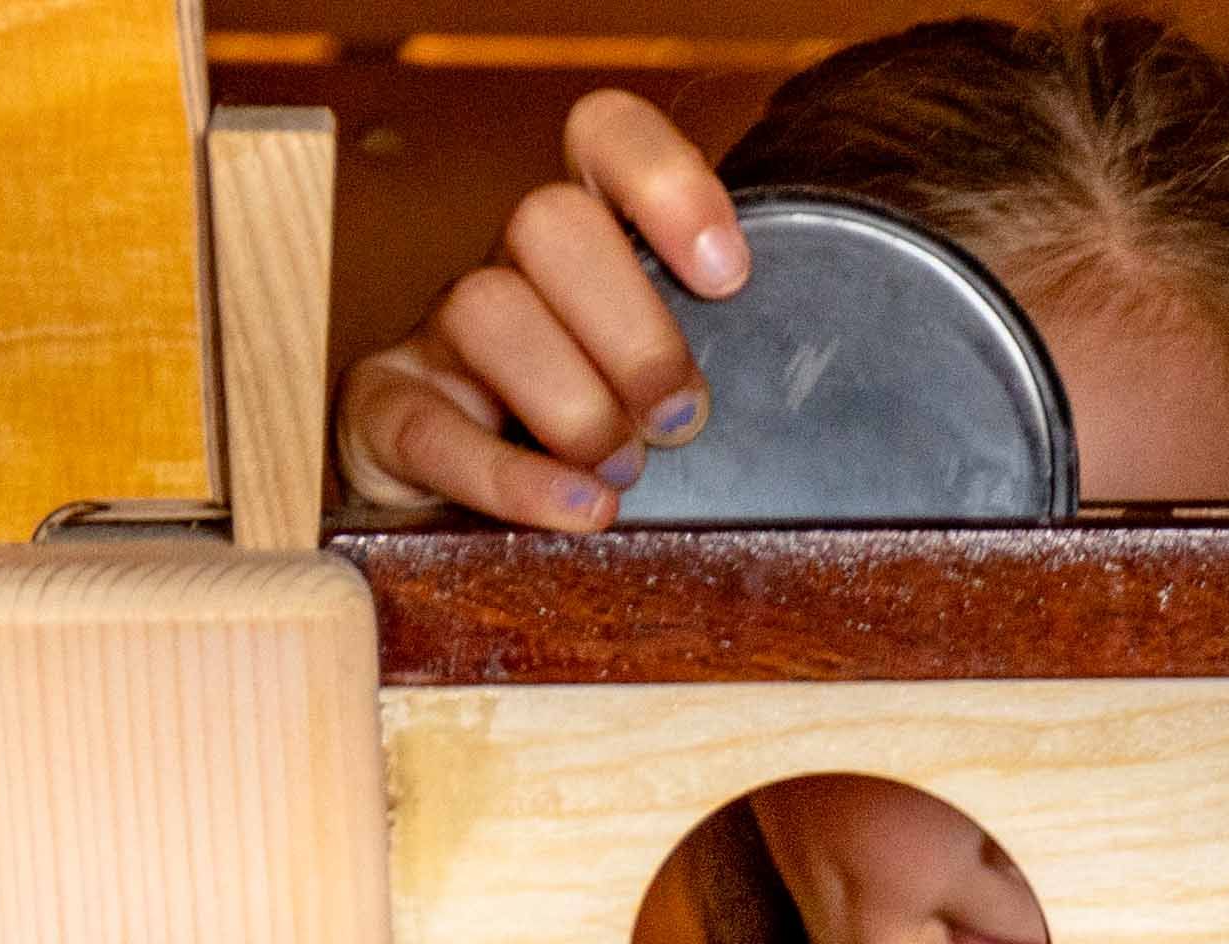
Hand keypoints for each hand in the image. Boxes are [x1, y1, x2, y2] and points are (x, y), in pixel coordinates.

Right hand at [337, 92, 748, 531]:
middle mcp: (510, 269)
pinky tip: (584, 510)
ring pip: (486, 307)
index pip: (604, 138)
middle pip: (546, 221)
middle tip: (682, 420)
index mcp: (590, 246)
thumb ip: (739, 363)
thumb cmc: (622, 445)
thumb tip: (839, 386)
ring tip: (625, 473)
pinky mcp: (390, 412)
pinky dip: (512, 478)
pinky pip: (430, 425)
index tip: (727, 275)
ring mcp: (442, 335)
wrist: (484, 520)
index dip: (664, 181)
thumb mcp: (686, 390)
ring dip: (575, 404)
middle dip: (633, 332)